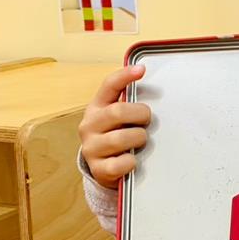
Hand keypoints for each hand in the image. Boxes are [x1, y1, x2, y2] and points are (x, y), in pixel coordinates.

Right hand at [78, 64, 150, 188]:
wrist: (103, 168)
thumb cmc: (116, 134)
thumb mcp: (118, 117)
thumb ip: (129, 102)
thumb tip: (148, 81)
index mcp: (97, 107)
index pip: (109, 86)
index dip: (124, 76)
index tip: (141, 70)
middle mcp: (90, 125)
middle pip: (117, 112)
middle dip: (140, 115)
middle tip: (146, 120)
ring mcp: (91, 148)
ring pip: (120, 138)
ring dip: (138, 138)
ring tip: (140, 141)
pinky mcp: (98, 169)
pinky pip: (121, 163)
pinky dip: (132, 161)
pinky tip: (133, 159)